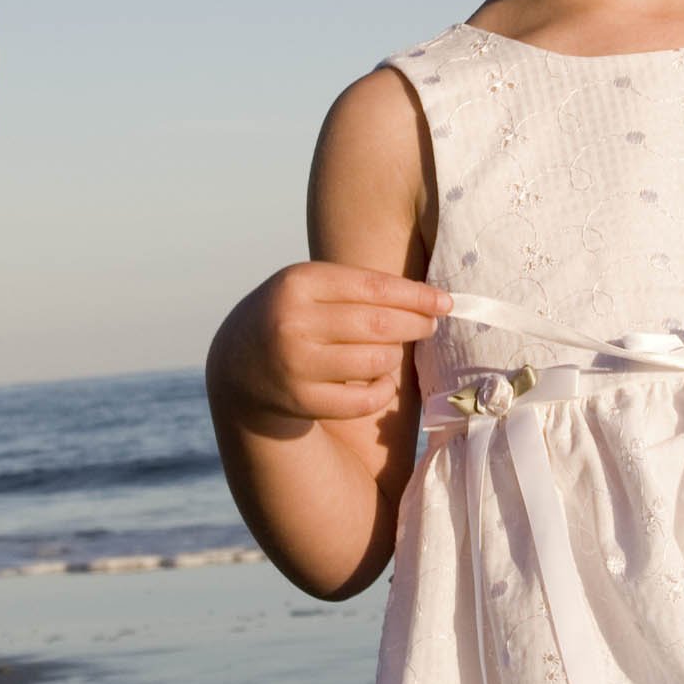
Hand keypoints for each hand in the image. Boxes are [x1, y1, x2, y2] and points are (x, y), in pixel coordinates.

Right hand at [209, 263, 448, 427]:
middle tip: (429, 326)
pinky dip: (381, 390)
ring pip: (375, 360)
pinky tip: (379, 382)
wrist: (238, 364)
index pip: (374, 287)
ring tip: (389, 351)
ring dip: (393, 357)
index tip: (445, 302)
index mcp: (298, 282)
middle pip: (379, 324)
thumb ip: (359, 287)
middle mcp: (292, 322)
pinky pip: (364, 400)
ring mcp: (295, 364)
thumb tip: (430, 301)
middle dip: (415, 324)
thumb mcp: (311, 287)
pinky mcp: (301, 401)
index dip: (416, 296)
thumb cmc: (293, 316)